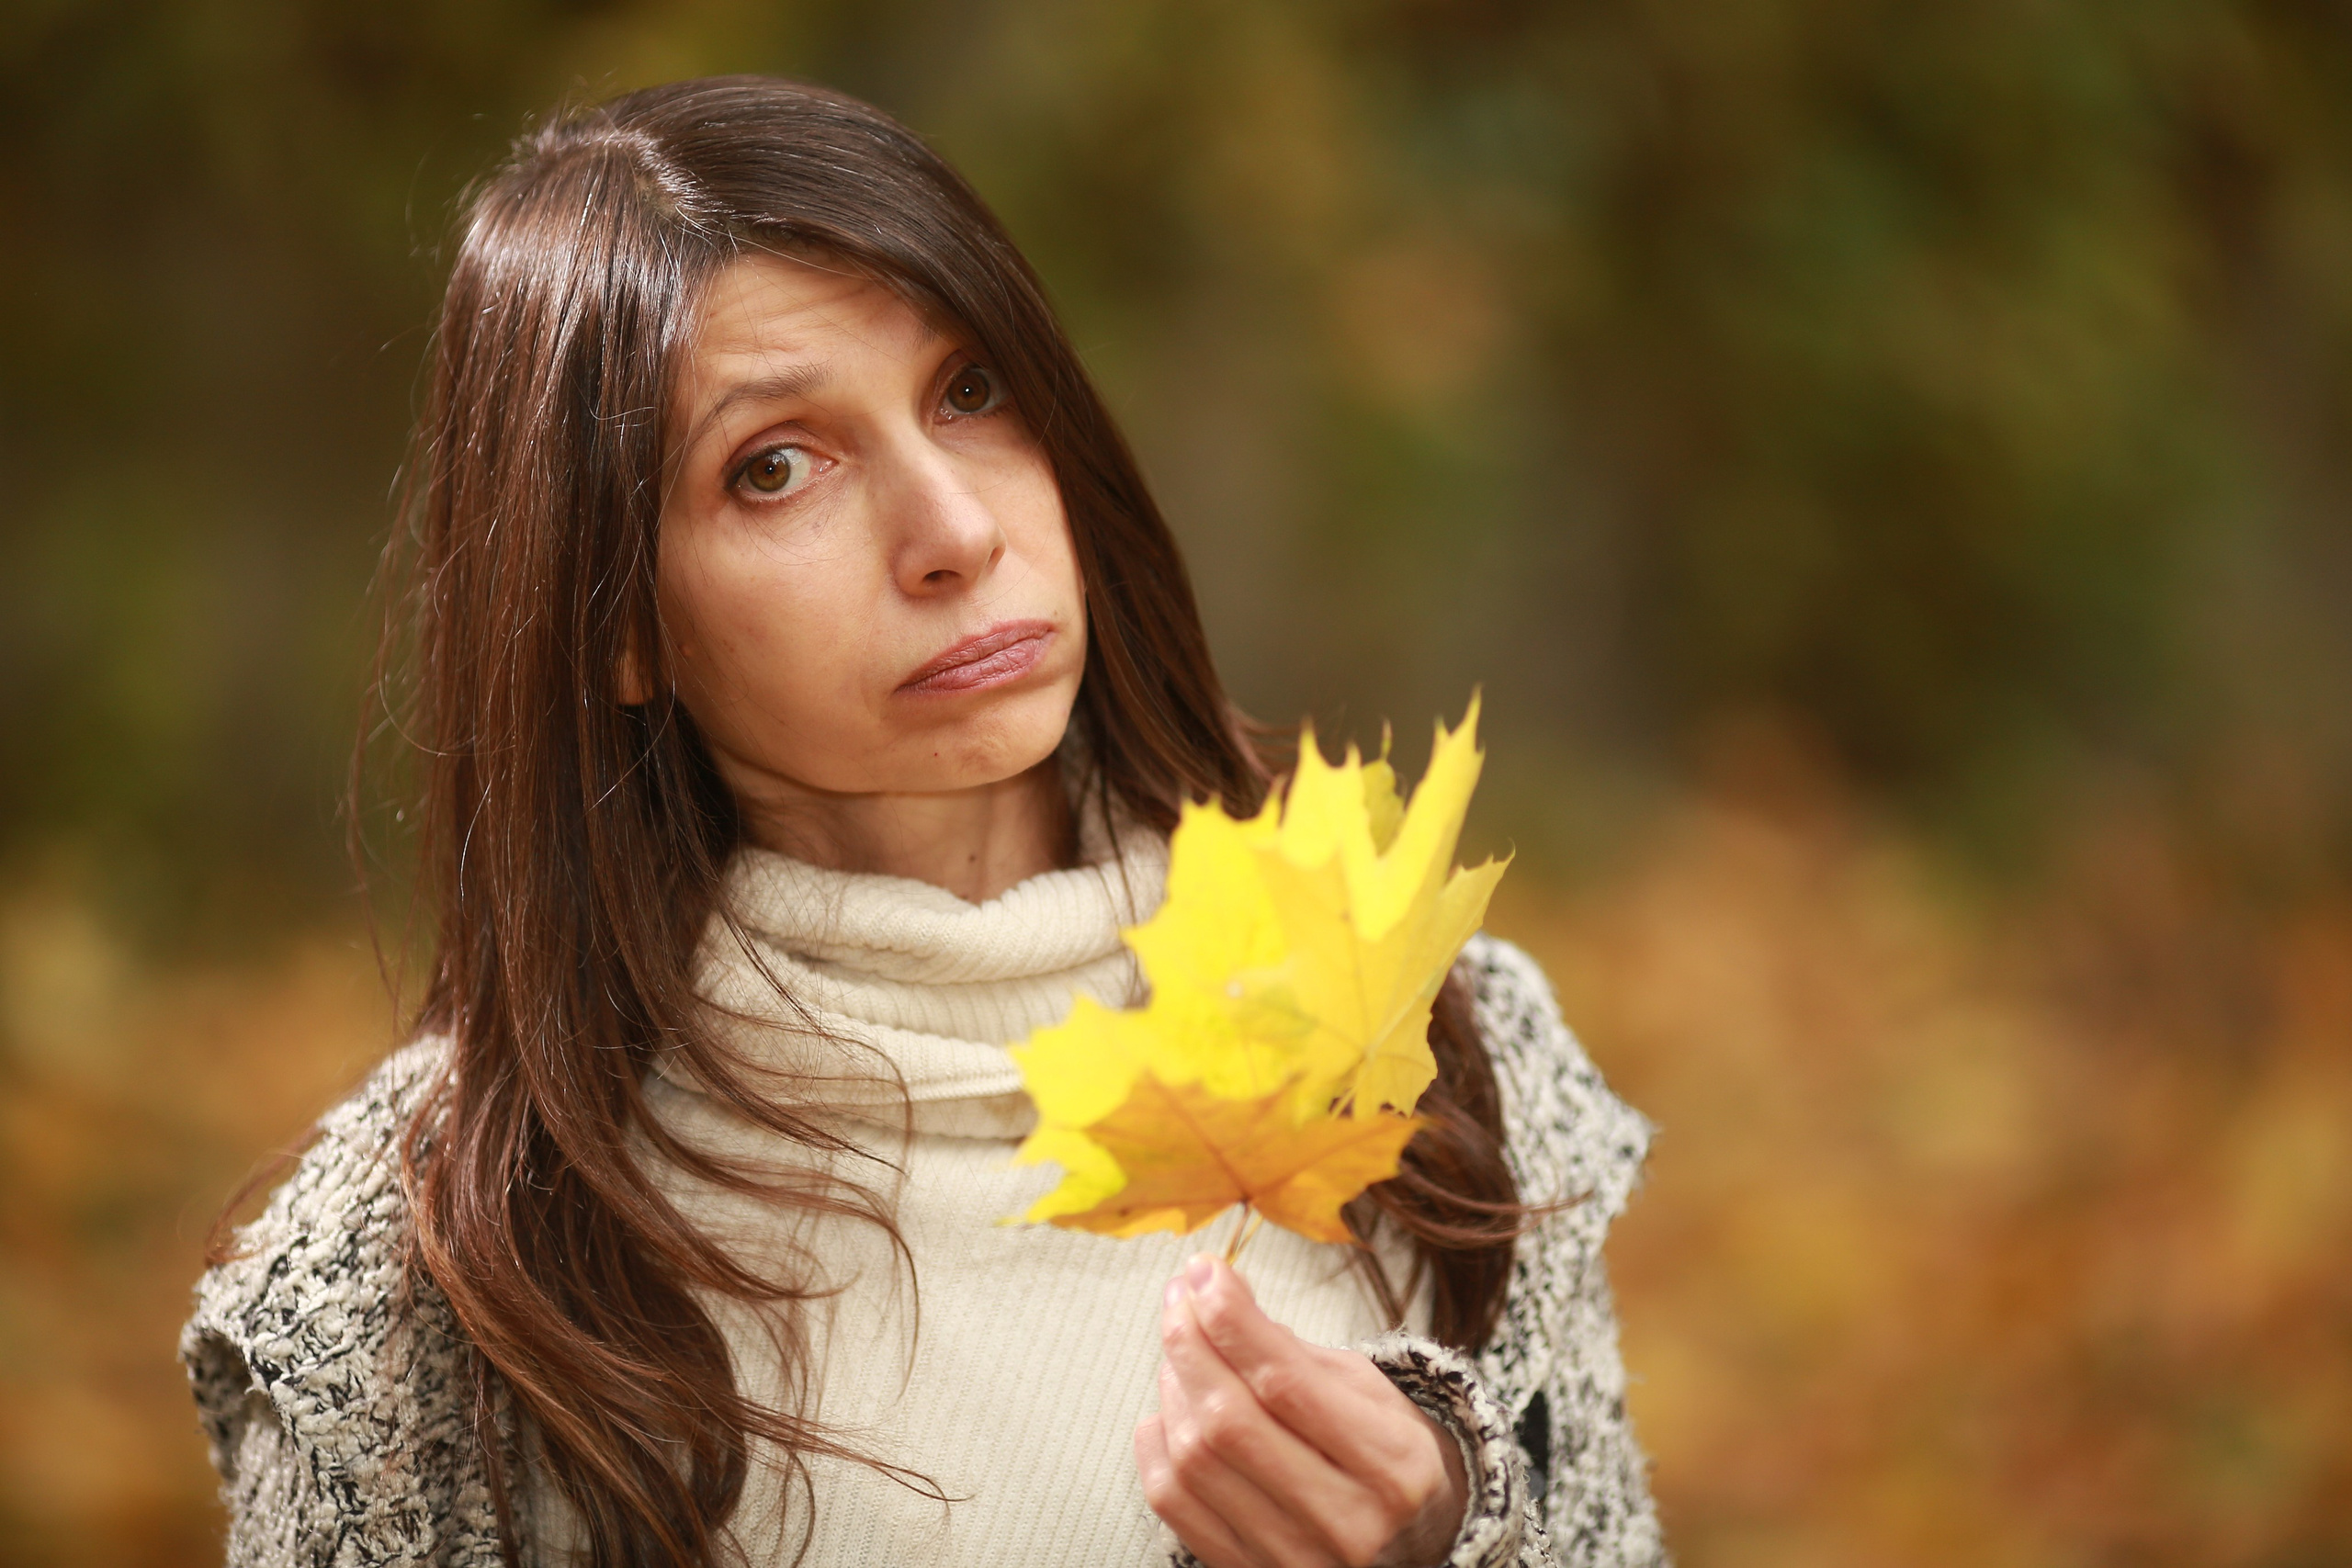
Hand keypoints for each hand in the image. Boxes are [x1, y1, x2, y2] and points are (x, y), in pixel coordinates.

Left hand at [1134, 1253, 1469, 1567]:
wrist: (1414, 1552)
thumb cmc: (1387, 1460)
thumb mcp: (1370, 1395)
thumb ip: (1295, 1352)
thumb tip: (1217, 1294)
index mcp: (1392, 1464)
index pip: (1286, 1382)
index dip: (1232, 1318)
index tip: (1203, 1271)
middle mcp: (1347, 1521)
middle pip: (1231, 1420)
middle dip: (1190, 1344)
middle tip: (1178, 1298)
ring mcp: (1296, 1558)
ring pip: (1195, 1460)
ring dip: (1173, 1388)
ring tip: (1181, 1350)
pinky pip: (1174, 1504)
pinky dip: (1156, 1444)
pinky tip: (1168, 1409)